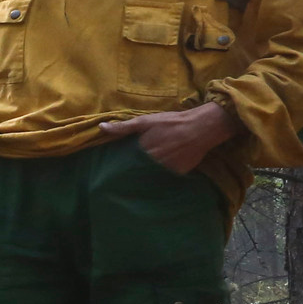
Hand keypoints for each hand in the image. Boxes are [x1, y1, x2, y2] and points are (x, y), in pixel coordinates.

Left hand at [99, 101, 237, 174]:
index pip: (126, 163)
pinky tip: (154, 180)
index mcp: (142, 150)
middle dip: (130, 175)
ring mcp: (166, 170)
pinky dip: (159, 179)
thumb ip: (123, 127)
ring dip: (144, 179)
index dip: (119, 166)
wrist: (201, 128)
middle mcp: (153, 162)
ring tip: (136, 182)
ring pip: (150, 177)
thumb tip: (101, 128)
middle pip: (137, 172)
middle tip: (120, 179)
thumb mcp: (145, 121)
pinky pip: (165, 179)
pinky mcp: (178, 174)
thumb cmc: (171, 123)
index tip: (111, 171)